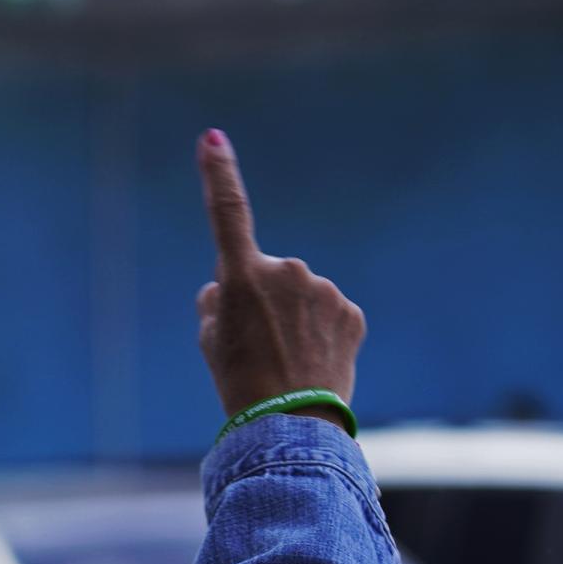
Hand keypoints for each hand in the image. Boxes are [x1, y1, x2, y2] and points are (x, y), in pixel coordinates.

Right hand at [195, 131, 365, 416]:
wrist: (290, 425)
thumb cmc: (240, 384)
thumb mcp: (212, 342)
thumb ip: (217, 303)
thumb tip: (226, 288)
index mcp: (243, 276)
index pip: (228, 214)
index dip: (219, 175)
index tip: (213, 139)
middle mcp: (287, 272)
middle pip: (269, 278)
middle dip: (264, 303)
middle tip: (257, 350)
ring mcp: (323, 290)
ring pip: (302, 299)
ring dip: (295, 322)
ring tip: (288, 364)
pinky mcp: (350, 312)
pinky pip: (329, 316)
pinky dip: (321, 336)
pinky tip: (314, 365)